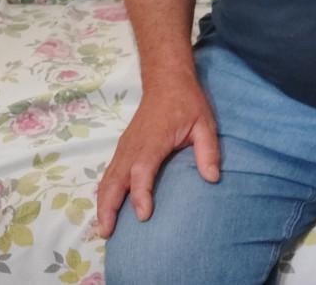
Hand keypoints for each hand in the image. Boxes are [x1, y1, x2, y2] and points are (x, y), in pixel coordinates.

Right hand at [96, 75, 219, 237]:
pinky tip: (105, 207)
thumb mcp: (205, 123)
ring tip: (103, 229)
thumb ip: (208, 150)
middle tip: (108, 233)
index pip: (142, 172)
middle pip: (114, 180)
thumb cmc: (187, 103)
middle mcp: (133, 146)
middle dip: (108, 208)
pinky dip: (104, 191)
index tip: (143, 215)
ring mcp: (125, 147)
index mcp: (153, 141)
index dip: (140, 194)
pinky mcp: (123, 147)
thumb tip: (213, 178)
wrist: (167, 81)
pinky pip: (109, 172)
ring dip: (102, 203)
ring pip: (107, 179)